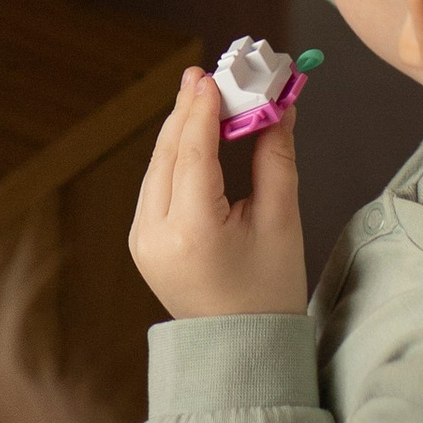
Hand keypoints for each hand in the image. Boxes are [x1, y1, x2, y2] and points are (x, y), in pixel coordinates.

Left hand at [129, 66, 309, 320]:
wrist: (242, 347)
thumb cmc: (269, 290)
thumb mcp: (281, 220)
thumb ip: (275, 156)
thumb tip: (279, 105)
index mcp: (192, 233)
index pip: (193, 153)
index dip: (203, 109)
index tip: (213, 75)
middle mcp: (155, 235)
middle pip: (168, 154)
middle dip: (190, 111)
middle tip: (208, 75)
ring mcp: (141, 240)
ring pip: (157, 165)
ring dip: (181, 130)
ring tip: (205, 96)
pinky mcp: (140, 241)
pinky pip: (155, 184)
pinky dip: (175, 156)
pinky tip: (194, 134)